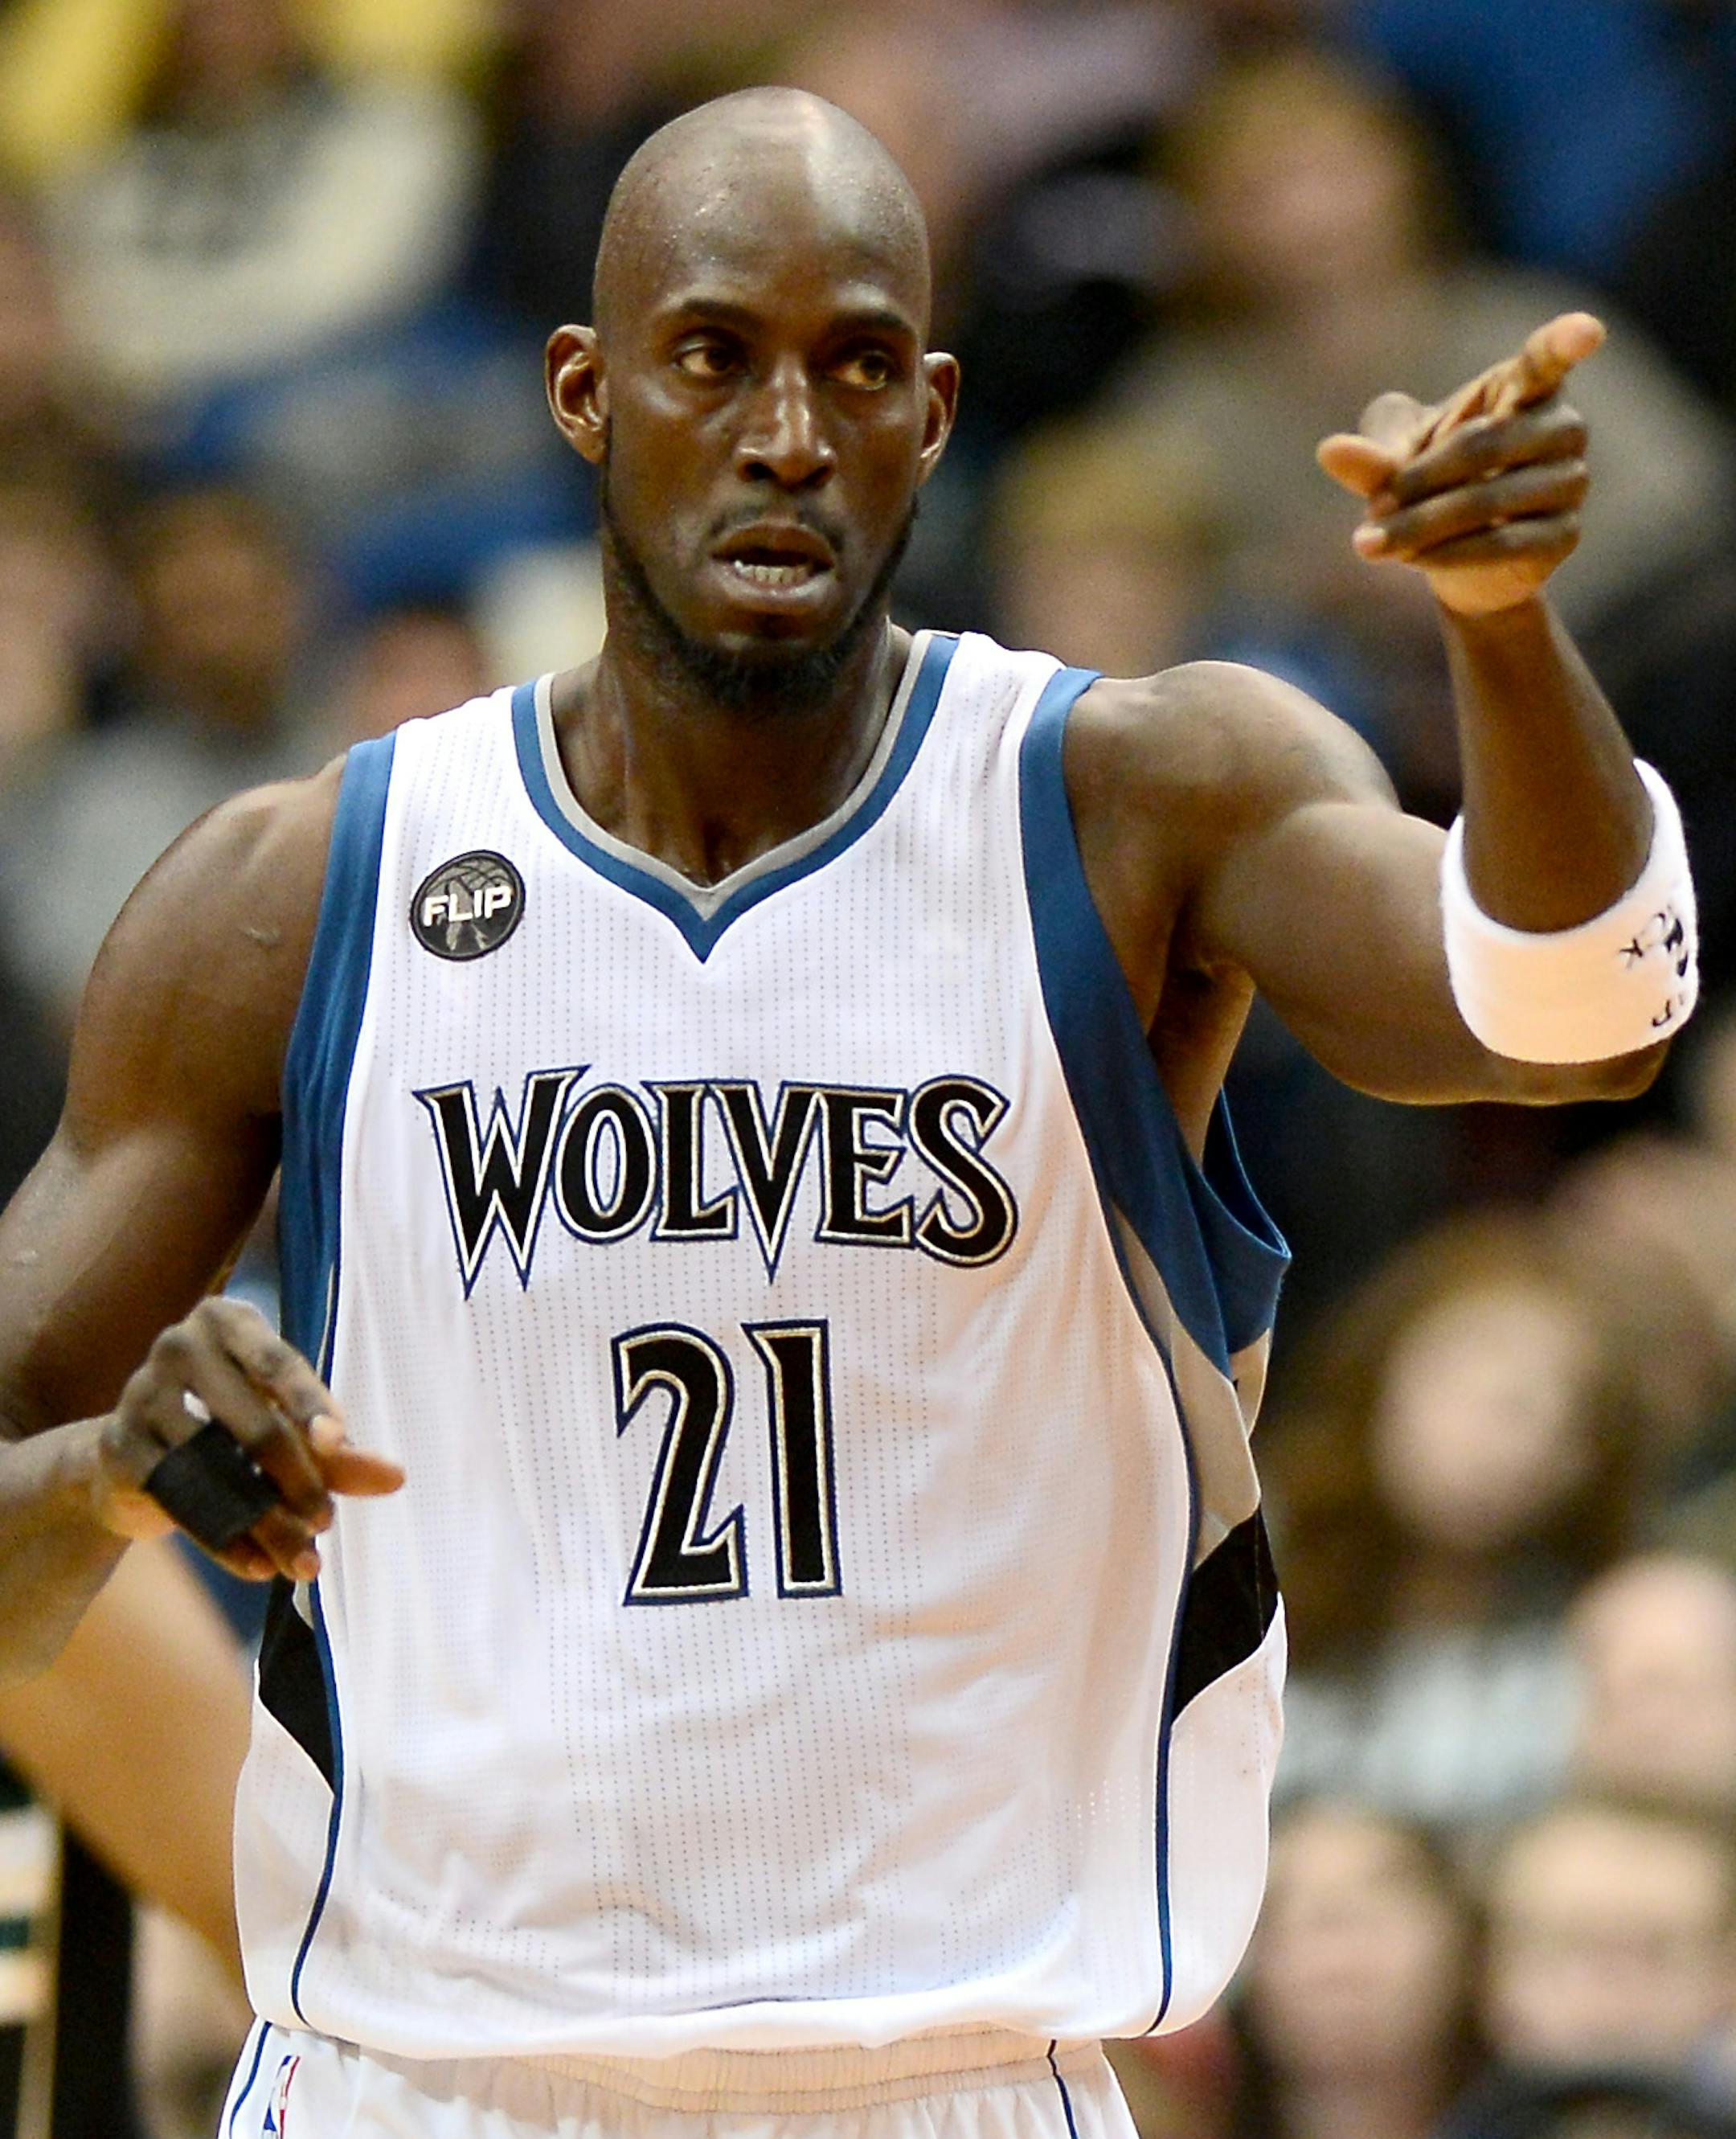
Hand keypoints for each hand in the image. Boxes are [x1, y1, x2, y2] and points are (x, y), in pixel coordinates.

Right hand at [94, 1298, 402, 1581]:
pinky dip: (226, 1542)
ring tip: (305, 1561)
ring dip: (268, 1523)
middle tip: (327, 1521)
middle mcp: (179, 1345)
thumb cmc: (227, 1424)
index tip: (337, 1442)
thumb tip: (395, 1478)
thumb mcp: (282, 1424)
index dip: (310, 1403)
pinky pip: (182, 1504)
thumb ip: (336, 1450)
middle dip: (299, 1482)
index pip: (278, 1363)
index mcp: (228, 1322)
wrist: (129, 1457)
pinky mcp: (120, 1449)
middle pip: (254, 1426)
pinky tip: (259, 1566)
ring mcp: (141, 1395)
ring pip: (220, 1473)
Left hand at [1316, 311, 1603, 616]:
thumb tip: (1331, 451)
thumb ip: (1370, 453)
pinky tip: (1411, 561)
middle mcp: (1562, 427)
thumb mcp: (1393, 462)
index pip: (1548, 359)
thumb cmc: (1428, 483)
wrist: (1451, 558)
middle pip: (1484, 443)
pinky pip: (1501, 544)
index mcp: (1524, 388)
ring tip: (1371, 542)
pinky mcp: (1564, 535)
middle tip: (1370, 506)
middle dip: (1417, 480)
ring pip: (1488, 499)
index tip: (1586, 331)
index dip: (1566, 342)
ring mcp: (1570, 482)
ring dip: (1421, 524)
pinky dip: (1448, 554)